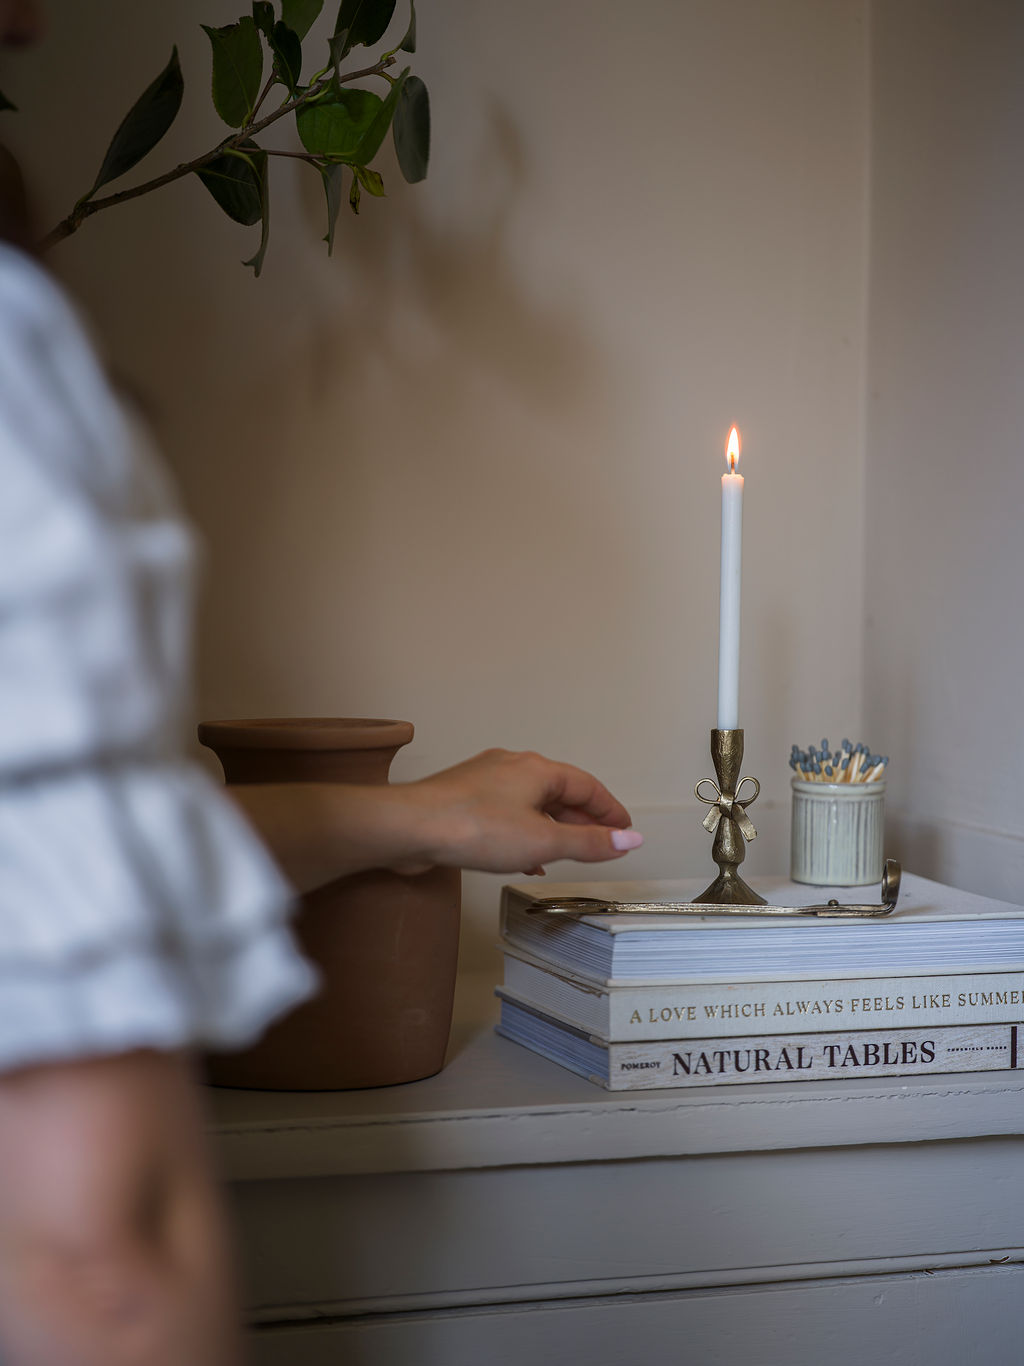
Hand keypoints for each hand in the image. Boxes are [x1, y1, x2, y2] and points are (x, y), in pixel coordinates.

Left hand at [397, 748, 642, 875]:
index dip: (609, 810)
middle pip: (559, 791)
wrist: (409, 827)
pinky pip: (506, 812)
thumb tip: (630, 839)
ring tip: (564, 857)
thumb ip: (589, 843)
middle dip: (581, 820)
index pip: (588, 786)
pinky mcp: (463, 797)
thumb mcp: (543, 842)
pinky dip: (524, 832)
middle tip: (600, 845)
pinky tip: (524, 858)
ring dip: (552, 828)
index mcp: (537, 769)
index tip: (625, 830)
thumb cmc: (474, 828)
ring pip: (530, 803)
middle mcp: (512, 765)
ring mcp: (485, 779)